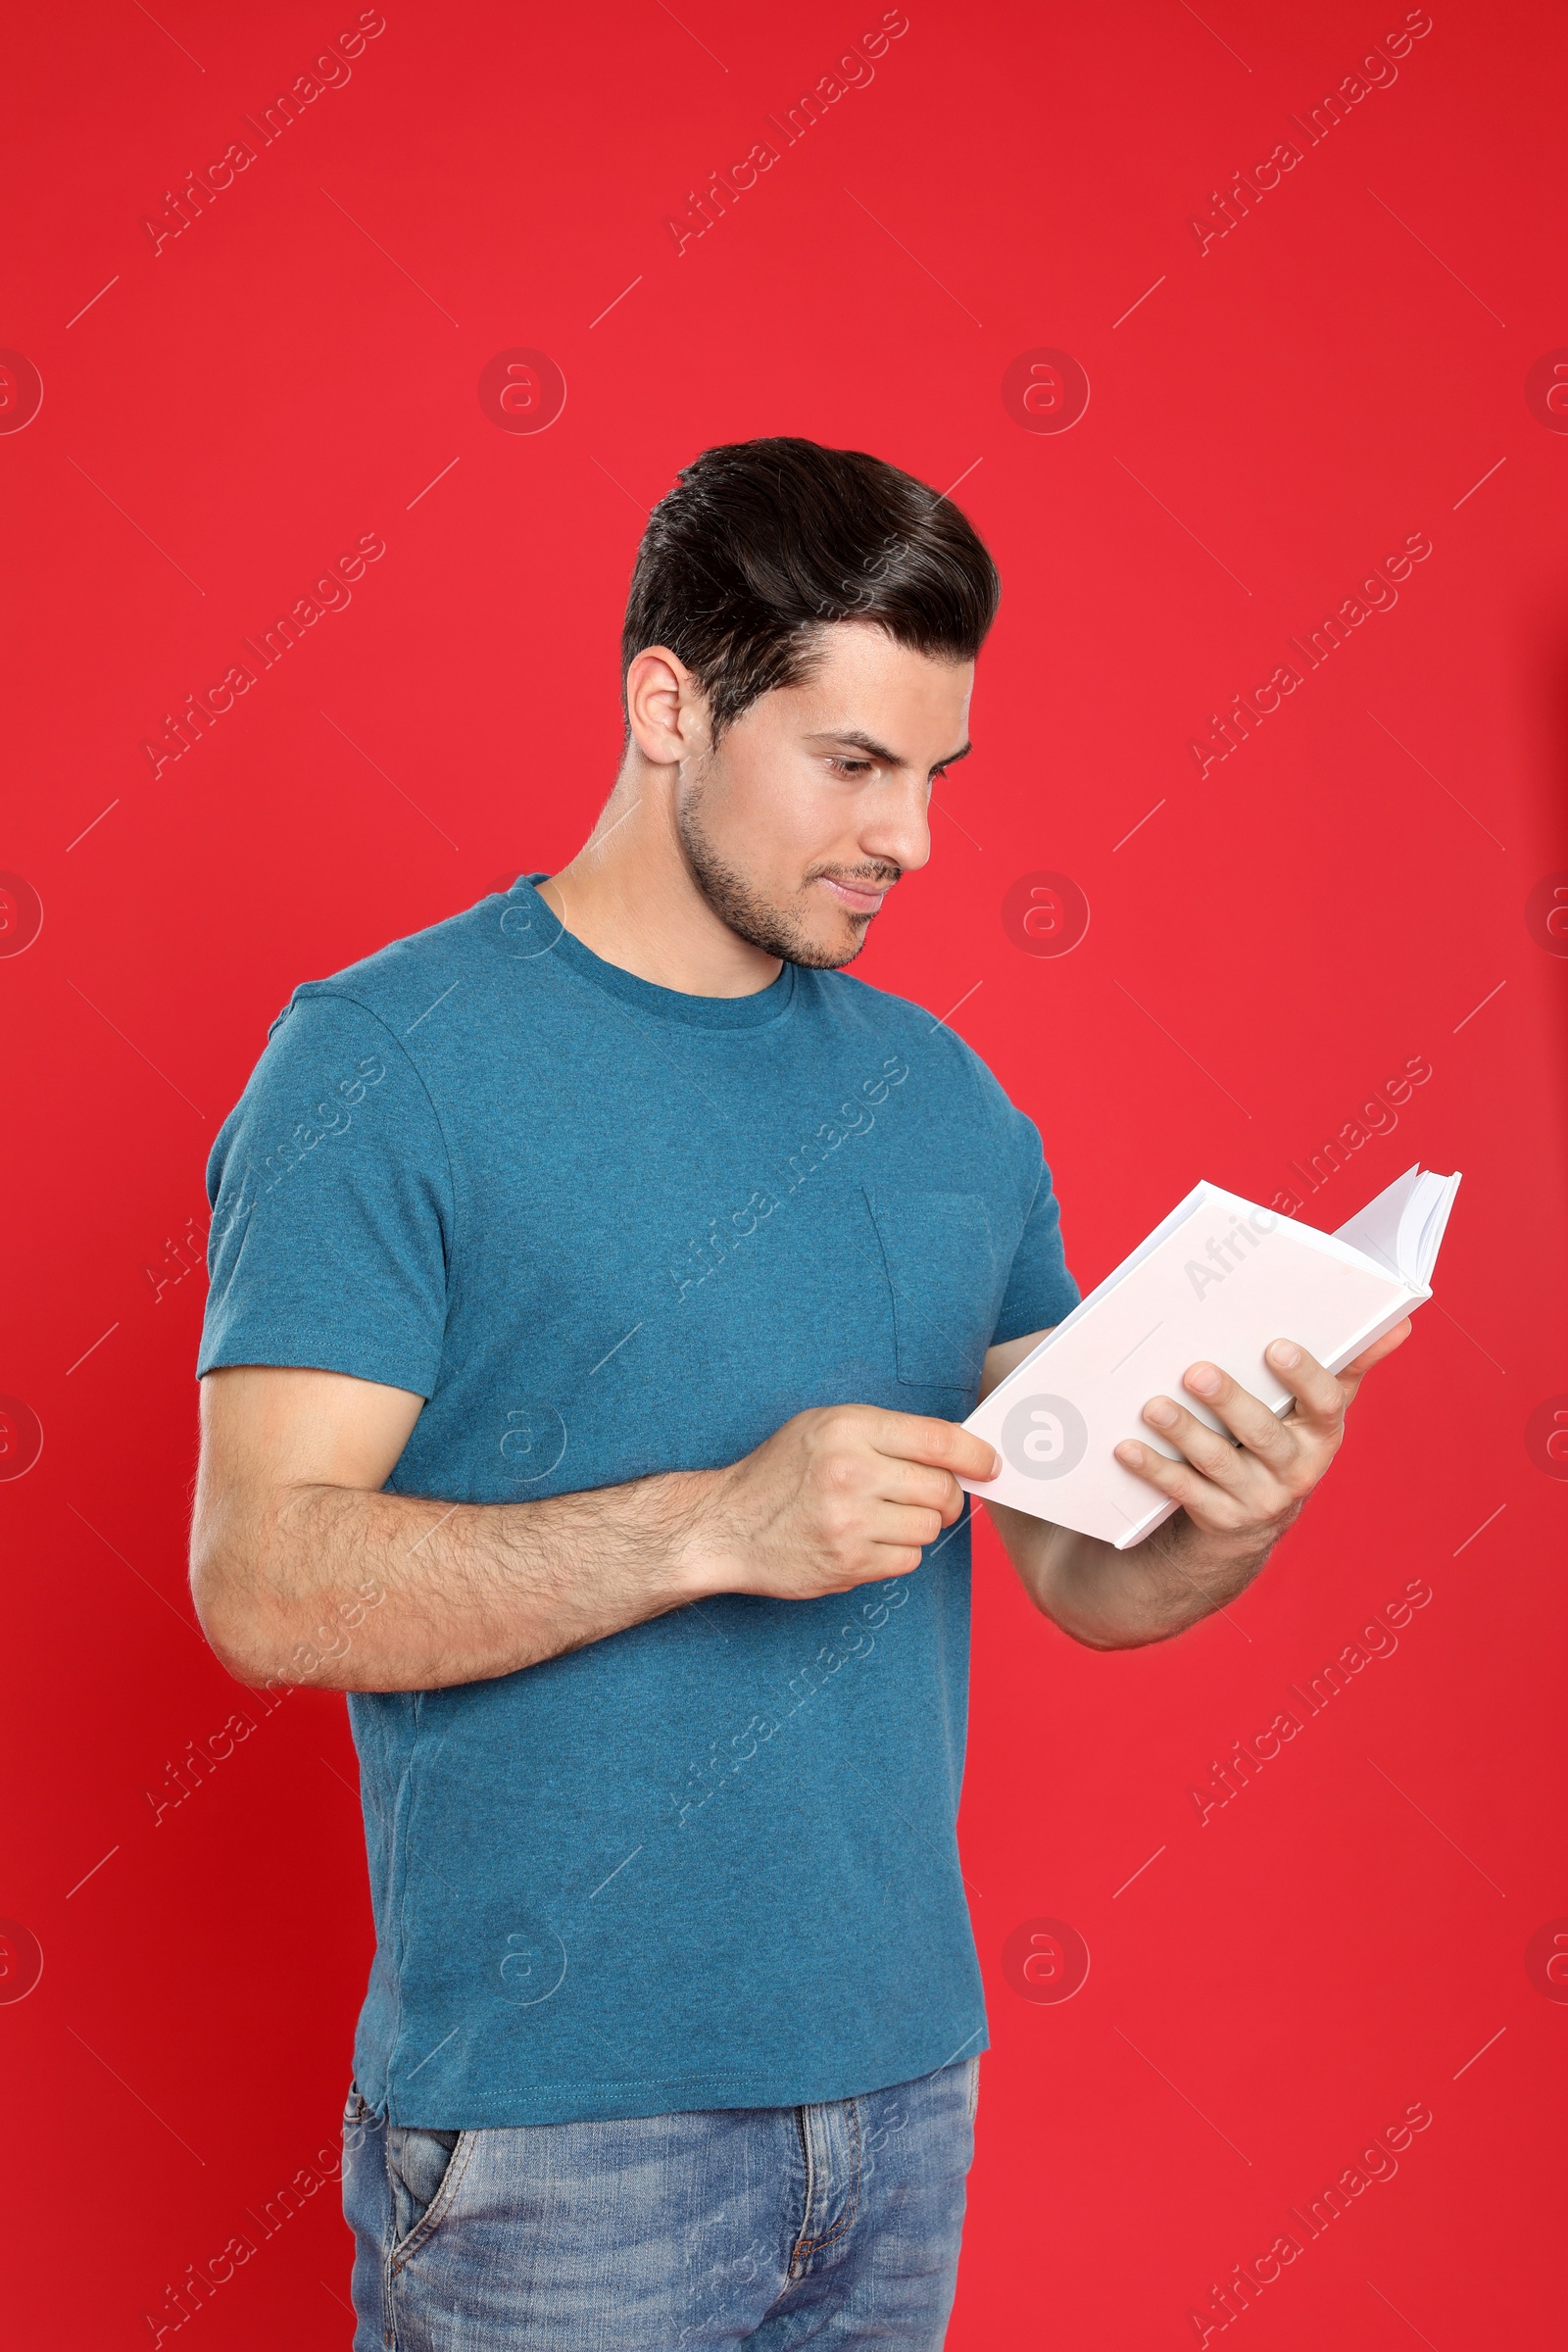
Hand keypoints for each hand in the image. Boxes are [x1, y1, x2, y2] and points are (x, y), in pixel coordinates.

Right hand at [686, 1406, 999, 1601]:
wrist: (725, 1526)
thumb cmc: (779, 1472)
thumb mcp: (823, 1427)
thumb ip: (885, 1433)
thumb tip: (958, 1451)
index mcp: (849, 1428)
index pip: (939, 1440)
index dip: (976, 1454)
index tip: (991, 1464)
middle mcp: (851, 1471)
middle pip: (942, 1489)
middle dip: (944, 1497)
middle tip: (927, 1498)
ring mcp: (849, 1521)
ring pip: (928, 1528)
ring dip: (916, 1527)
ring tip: (881, 1519)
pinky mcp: (848, 1563)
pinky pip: (907, 1561)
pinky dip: (896, 1555)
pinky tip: (865, 1542)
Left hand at [1112, 1323, 1412, 1546]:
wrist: (1246, 1524)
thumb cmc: (1278, 1437)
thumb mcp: (1311, 1407)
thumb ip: (1346, 1363)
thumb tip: (1402, 1321)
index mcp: (1322, 1433)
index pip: (1326, 1404)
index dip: (1304, 1376)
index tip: (1275, 1346)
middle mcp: (1296, 1470)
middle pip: (1265, 1434)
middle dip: (1231, 1401)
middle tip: (1196, 1370)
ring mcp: (1258, 1500)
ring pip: (1220, 1464)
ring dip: (1185, 1432)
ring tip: (1152, 1405)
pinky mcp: (1220, 1520)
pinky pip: (1184, 1493)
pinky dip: (1154, 1469)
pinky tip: (1127, 1447)